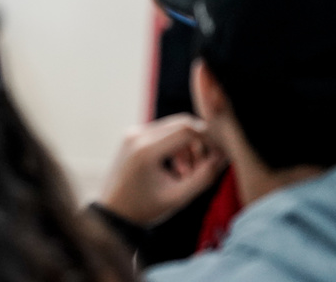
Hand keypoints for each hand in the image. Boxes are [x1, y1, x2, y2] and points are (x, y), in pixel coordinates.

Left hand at [98, 114, 226, 226]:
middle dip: (199, 144)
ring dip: (187, 146)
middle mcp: (138, 134)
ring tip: (186, 174)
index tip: (218, 157)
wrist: (112, 211)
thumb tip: (223, 156)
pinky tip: (176, 169)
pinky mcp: (133, 135)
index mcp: (146, 149)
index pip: (188, 130)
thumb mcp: (178, 197)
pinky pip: (163, 132)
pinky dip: (175, 146)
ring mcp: (133, 132)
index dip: (209, 140)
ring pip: (173, 127)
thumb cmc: (144, 208)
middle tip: (202, 168)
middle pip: (182, 124)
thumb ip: (203, 177)